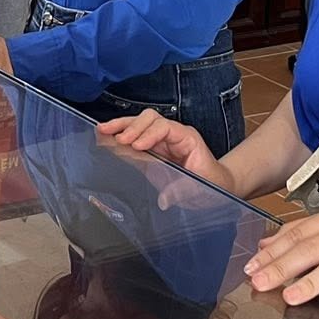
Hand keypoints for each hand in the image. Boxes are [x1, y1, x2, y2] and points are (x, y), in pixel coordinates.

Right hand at [97, 109, 231, 190]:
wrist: (215, 185)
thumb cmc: (211, 183)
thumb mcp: (201, 189)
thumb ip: (182, 191)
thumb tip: (164, 199)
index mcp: (187, 138)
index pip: (165, 127)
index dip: (150, 134)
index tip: (137, 145)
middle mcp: (172, 135)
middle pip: (150, 119)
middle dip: (133, 127)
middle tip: (118, 139)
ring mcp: (160, 141)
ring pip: (139, 125)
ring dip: (121, 127)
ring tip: (103, 130)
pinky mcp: (151, 150)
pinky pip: (134, 139)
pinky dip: (119, 137)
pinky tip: (105, 138)